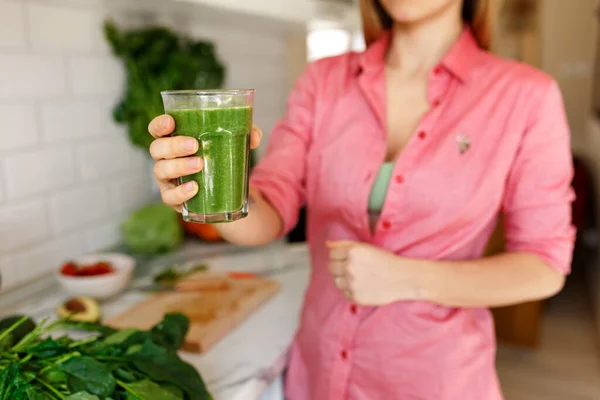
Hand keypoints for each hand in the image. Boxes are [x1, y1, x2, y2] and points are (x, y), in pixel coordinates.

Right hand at [148, 114, 262, 211]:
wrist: (224, 190)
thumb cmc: (221, 158)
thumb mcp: (234, 143)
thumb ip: (246, 134)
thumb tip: (254, 136)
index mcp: (174, 139)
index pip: (157, 129)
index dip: (159, 125)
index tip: (171, 122)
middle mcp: (165, 158)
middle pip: (157, 149)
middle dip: (174, 146)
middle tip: (195, 145)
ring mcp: (167, 179)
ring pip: (161, 170)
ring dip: (179, 166)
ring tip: (200, 164)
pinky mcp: (173, 198)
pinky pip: (169, 197)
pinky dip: (180, 193)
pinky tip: (194, 188)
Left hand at [326, 241, 422, 305]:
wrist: (402, 278)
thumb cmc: (385, 261)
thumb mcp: (366, 247)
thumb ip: (344, 244)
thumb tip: (327, 244)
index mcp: (353, 252)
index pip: (332, 252)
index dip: (339, 254)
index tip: (348, 257)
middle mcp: (350, 267)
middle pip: (331, 266)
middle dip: (339, 265)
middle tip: (354, 267)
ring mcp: (352, 284)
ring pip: (336, 280)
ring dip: (344, 278)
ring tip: (359, 276)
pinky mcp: (355, 297)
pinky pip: (344, 292)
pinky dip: (350, 289)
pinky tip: (362, 285)